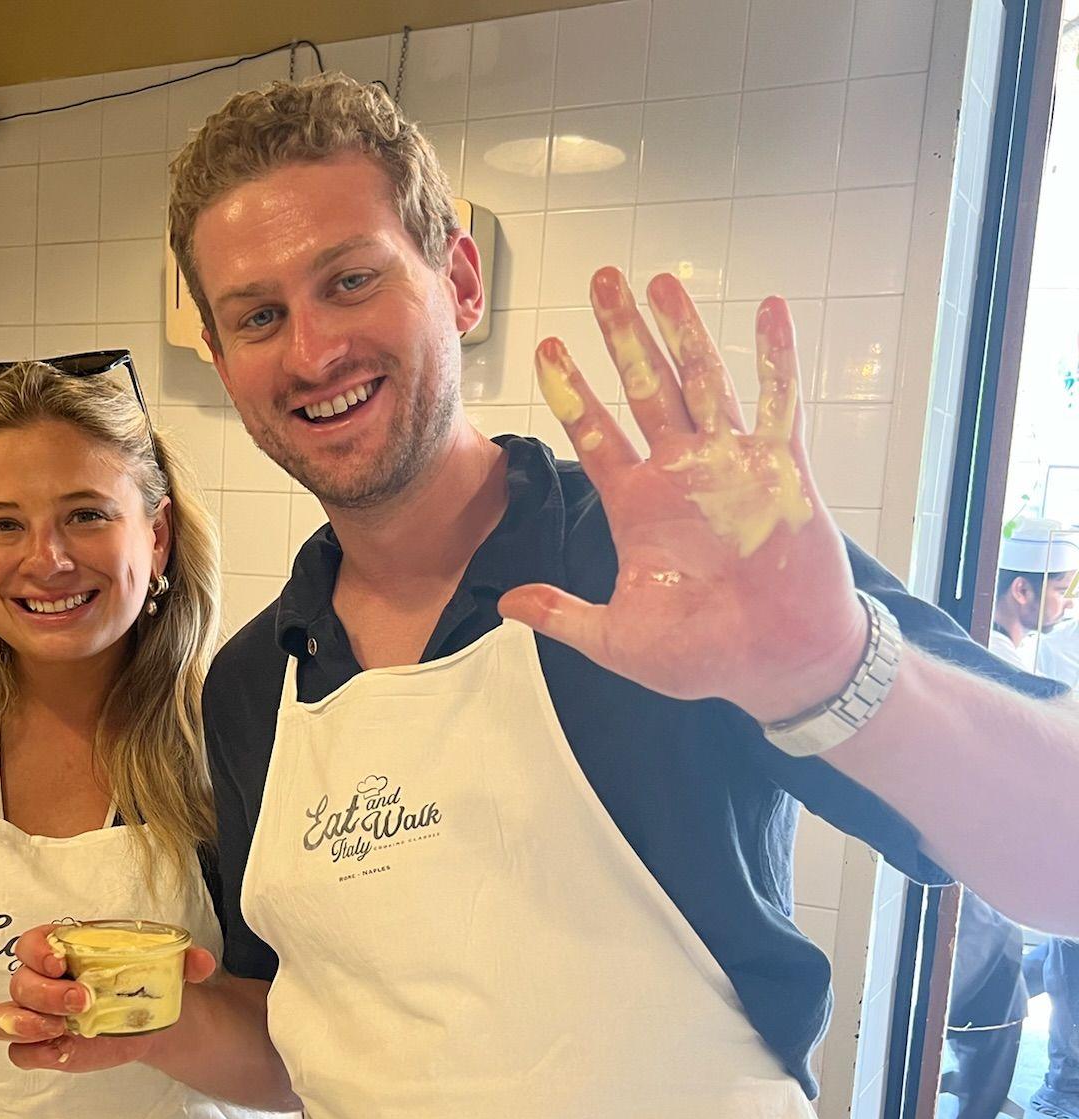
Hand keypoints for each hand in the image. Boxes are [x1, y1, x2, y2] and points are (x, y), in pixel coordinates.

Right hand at [0, 922, 217, 1073]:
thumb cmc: (144, 977)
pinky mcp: (45, 1047)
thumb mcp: (165, 963)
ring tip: (63, 1029)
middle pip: (19, 982)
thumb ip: (184, 958)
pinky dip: (35, 1053)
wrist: (152, 1015)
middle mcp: (42, 980)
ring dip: (26, 1023)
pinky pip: (20, 1053)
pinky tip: (64, 1050)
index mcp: (62, 948)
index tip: (61, 962)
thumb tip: (201, 961)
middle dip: (46, 993)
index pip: (30, 943)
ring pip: (4, 1018)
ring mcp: (38, 1015)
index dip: (37, 951)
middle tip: (84, 1001)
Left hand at [497, 267, 868, 725]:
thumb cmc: (704, 655)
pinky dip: (777, 358)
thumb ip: (563, 614)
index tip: (547, 346)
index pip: (595, 432)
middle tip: (602, 281)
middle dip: (623, 334)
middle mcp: (680, 474)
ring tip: (662, 281)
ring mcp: (731, 467)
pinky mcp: (783, 472)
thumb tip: (506, 604)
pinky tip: (769, 311)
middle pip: (644, 387)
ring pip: (704, 381)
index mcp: (637, 505)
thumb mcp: (618, 639)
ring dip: (684, 332)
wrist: (779, 666)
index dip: (572, 389)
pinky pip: (781, 404)